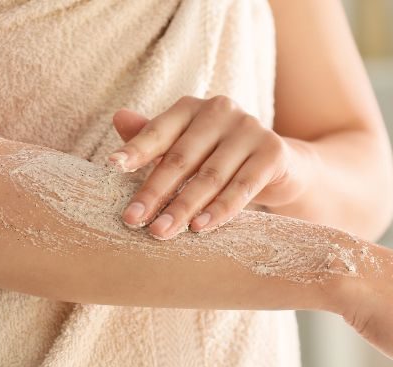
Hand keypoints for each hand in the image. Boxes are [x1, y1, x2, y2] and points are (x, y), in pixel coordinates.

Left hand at [109, 95, 305, 239]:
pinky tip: (200, 228)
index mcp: (192, 108)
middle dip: (155, 192)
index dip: (136, 149)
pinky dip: (220, 210)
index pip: (159, 130)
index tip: (113, 168)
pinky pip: (242, 186)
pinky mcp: (272, 151)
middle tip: (133, 220)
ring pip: (209, 176)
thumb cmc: (219, 158)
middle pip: (181, 157)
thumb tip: (118, 118)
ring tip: (162, 232)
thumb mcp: (186, 149)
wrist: (280, 167)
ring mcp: (249, 129)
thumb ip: (154, 138)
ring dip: (183, 207)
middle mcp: (220, 110)